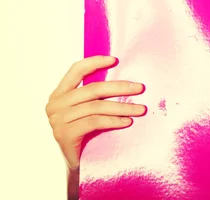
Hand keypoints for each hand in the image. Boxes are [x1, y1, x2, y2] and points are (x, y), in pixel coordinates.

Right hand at [45, 55, 145, 170]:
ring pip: (97, 107)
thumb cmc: (86, 132)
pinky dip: (114, 121)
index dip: (95, 62)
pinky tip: (127, 122)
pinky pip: (94, 122)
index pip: (76, 70)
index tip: (115, 60)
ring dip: (122, 107)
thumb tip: (124, 77)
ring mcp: (58, 120)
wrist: (77, 163)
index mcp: (60, 93)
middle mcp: (55, 104)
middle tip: (140, 88)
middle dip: (120, 87)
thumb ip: (95, 94)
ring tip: (140, 109)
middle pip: (93, 89)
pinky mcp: (64, 134)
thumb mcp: (88, 109)